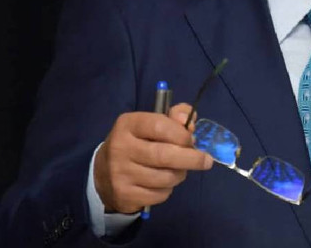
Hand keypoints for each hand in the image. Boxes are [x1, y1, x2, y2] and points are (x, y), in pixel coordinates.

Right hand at [93, 103, 213, 213]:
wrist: (104, 173)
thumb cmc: (138, 143)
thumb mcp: (151, 123)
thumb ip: (175, 116)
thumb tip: (190, 120)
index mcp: (128, 124)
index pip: (159, 126)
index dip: (182, 134)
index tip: (192, 140)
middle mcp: (120, 147)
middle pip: (165, 155)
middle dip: (192, 159)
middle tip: (206, 161)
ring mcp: (120, 173)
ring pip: (166, 178)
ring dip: (180, 174)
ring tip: (178, 170)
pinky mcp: (125, 195)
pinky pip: (160, 194)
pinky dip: (168, 189)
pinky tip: (162, 183)